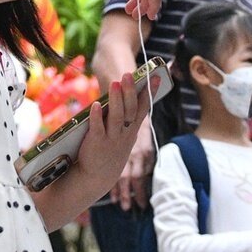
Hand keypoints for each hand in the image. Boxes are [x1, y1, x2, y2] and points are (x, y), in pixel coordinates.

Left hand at [74, 74, 157, 198]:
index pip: (143, 107)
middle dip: (130, 92)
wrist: (97, 177)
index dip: (150, 92)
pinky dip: (97, 116)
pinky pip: (97, 128)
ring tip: (115, 83)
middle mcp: (124, 133)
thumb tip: (124, 91)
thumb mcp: (123, 134)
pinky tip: (96, 104)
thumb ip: (126, 116)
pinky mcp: (95, 142)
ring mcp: (111, 138)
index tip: (156, 76)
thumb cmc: (110, 149)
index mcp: (132, 129)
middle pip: (130, 110)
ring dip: (116, 100)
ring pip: (116, 117)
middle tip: (129, 74)